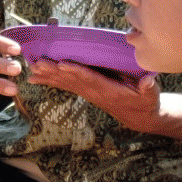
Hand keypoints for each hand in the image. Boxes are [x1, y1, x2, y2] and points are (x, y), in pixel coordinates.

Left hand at [25, 58, 181, 142]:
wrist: (139, 116)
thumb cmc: (145, 102)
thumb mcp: (150, 95)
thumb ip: (147, 88)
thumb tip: (147, 81)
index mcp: (108, 90)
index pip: (90, 78)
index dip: (76, 71)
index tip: (62, 64)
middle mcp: (95, 91)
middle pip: (71, 80)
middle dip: (54, 72)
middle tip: (37, 64)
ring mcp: (89, 92)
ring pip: (65, 82)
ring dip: (48, 76)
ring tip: (31, 69)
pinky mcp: (86, 91)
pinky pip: (66, 84)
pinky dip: (50, 79)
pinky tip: (35, 76)